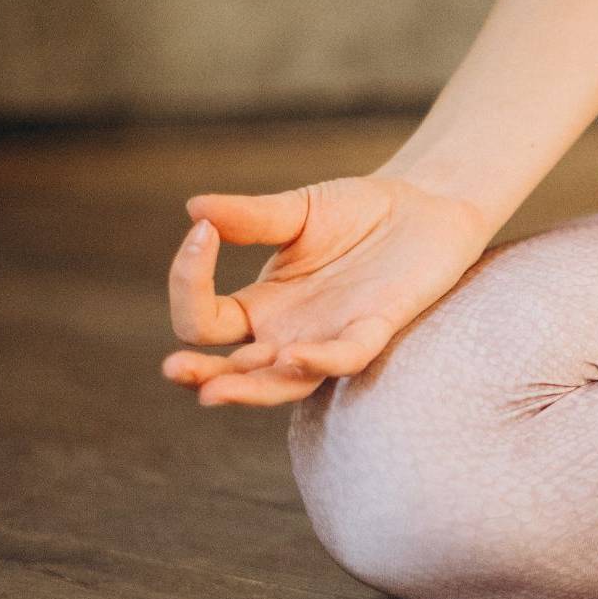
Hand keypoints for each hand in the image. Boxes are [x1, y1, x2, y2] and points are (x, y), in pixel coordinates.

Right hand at [162, 177, 490, 405]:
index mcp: (260, 306)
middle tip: (174, 368)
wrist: (423, 207)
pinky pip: (347, 357)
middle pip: (234, 369)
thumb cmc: (359, 213)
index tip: (201, 232)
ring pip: (283, 382)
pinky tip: (294, 356)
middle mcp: (288, 333)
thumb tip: (193, 209)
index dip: (189, 282)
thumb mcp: (297, 210)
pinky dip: (321, 360)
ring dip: (250, 389)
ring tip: (212, 391)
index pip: (204, 320)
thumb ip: (251, 216)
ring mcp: (330, 336)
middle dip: (201, 373)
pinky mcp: (375, 329)